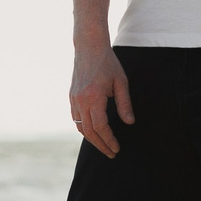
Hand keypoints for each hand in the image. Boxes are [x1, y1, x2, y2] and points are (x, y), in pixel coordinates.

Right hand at [69, 44, 133, 158]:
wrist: (88, 47)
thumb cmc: (108, 63)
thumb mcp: (121, 82)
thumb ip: (125, 104)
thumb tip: (129, 123)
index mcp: (93, 97)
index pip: (100, 127)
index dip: (109, 140)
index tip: (117, 148)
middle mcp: (80, 100)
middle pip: (88, 131)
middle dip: (101, 145)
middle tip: (111, 153)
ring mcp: (74, 99)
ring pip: (80, 127)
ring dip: (91, 139)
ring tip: (104, 146)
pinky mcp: (71, 97)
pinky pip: (76, 119)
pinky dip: (84, 128)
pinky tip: (93, 133)